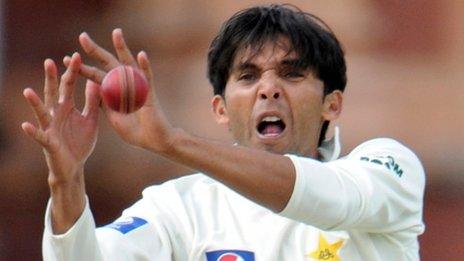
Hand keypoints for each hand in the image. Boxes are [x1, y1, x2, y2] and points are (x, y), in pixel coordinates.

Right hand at [22, 53, 99, 184]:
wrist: (74, 166)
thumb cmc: (80, 141)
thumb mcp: (90, 119)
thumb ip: (92, 101)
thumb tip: (96, 81)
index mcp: (67, 107)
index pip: (68, 85)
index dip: (72, 71)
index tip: (77, 55)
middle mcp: (56, 114)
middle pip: (52, 93)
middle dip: (50, 79)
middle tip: (49, 61)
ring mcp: (50, 128)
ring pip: (42, 113)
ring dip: (34, 103)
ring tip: (27, 91)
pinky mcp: (48, 143)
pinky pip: (40, 136)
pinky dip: (33, 131)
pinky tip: (26, 125)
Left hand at [65, 29, 173, 152]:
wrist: (156, 141)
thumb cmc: (136, 133)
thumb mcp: (115, 119)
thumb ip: (105, 104)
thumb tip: (93, 88)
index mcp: (114, 93)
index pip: (95, 77)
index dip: (82, 69)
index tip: (66, 59)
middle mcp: (125, 86)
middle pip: (108, 64)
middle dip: (95, 51)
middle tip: (82, 36)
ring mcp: (138, 87)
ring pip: (128, 64)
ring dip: (122, 49)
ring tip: (116, 33)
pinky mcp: (150, 93)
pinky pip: (147, 77)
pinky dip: (145, 66)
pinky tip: (141, 54)